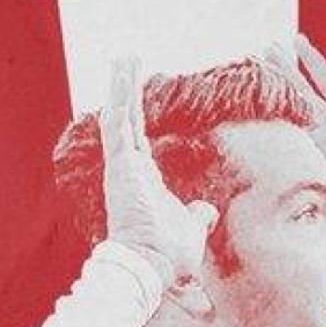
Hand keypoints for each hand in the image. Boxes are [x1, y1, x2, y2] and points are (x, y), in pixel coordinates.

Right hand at [99, 57, 217, 290]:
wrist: (154, 267)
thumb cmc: (170, 256)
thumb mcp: (192, 229)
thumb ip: (198, 219)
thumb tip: (208, 213)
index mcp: (145, 181)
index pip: (139, 140)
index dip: (138, 117)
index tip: (138, 98)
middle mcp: (130, 170)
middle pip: (127, 122)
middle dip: (127, 92)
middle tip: (127, 63)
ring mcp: (123, 167)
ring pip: (120, 118)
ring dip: (121, 87)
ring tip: (123, 59)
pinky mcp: (121, 165)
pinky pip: (118, 125)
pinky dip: (118, 99)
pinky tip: (120, 75)